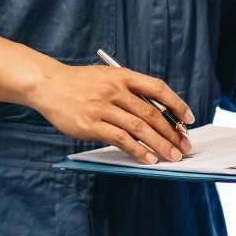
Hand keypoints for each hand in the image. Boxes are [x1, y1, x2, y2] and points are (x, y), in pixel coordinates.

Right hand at [29, 62, 194, 163]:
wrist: (47, 84)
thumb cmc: (80, 84)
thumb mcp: (107, 78)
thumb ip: (130, 93)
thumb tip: (158, 118)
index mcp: (122, 76)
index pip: (157, 88)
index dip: (176, 104)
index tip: (188, 119)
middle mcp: (114, 90)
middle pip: (152, 113)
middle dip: (172, 132)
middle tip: (185, 146)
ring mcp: (102, 107)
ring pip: (140, 128)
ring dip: (160, 144)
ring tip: (173, 156)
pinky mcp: (91, 125)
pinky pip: (121, 140)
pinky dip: (138, 151)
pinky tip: (149, 159)